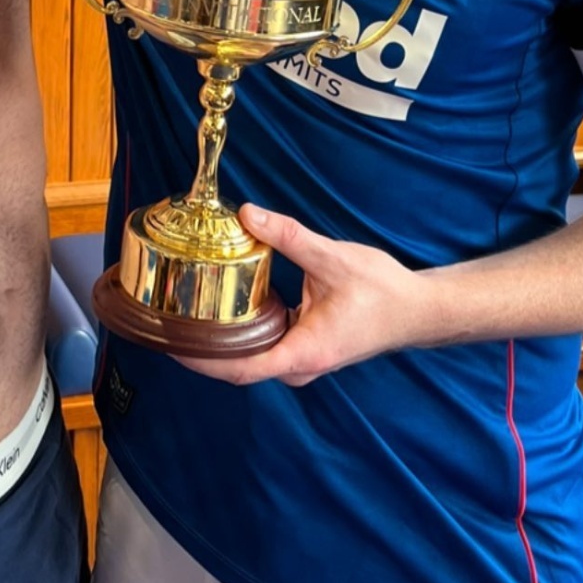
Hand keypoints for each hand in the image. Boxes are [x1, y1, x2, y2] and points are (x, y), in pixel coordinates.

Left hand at [178, 204, 426, 387]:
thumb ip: (288, 236)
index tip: (173, 345)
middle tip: (166, 324)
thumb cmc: (384, 292)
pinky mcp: (302, 349)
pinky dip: (238, 335)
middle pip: (236, 367)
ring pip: (248, 359)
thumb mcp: (332, 257)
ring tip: (182, 318)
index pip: (240, 369)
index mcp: (304, 352)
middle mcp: (299, 365)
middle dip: (201, 350)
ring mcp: (301, 361)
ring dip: (218, 343)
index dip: (202, 360)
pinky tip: (219, 313)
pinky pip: (261, 349)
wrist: (417, 310)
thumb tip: (247, 214)